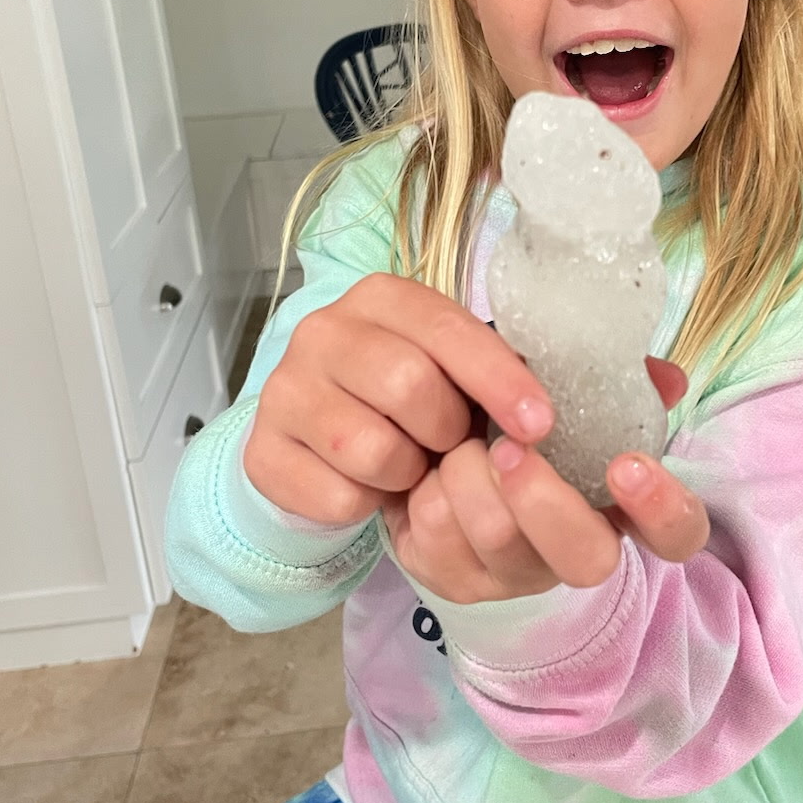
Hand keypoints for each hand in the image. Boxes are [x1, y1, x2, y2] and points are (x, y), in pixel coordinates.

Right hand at [244, 276, 555, 524]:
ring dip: (407, 472)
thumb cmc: (404, 398)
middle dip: (447, 429)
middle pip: (408, 385)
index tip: (540, 425)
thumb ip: (489, 371)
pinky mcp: (261, 452)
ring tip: (407, 462)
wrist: (319, 439)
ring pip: (372, 448)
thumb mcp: (448, 368)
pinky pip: (338, 498)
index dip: (500, 380)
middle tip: (449, 442)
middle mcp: (323, 331)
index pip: (447, 329)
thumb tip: (539, 413)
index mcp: (380, 297)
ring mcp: (284, 390)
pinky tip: (366, 485)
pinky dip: (367, 504)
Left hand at [383, 358, 709, 603]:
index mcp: (620, 507)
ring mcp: (516, 576)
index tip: (627, 465)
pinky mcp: (457, 582)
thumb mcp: (558, 392)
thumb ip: (611, 380)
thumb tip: (667, 376)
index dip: (663, 509)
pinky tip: (428, 471)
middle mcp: (577, 552)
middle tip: (508, 447)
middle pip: (587, 559)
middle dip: (543, 499)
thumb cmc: (513, 418)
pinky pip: (439, 537)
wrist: (434, 450)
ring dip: (469, 472)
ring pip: (499, 536)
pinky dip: (428, 487)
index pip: (677, 534)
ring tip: (458, 442)